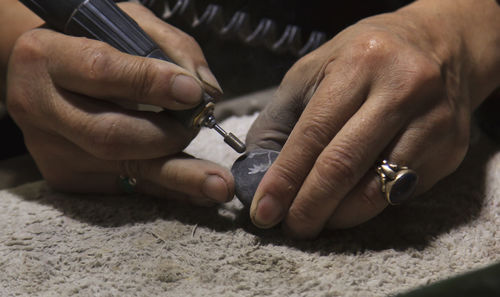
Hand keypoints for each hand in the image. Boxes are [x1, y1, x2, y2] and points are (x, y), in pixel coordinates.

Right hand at [6, 2, 232, 204]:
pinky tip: (200, 192)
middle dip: (167, 135)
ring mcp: (52, 149)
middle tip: (199, 125)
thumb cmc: (93, 43)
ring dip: (179, 177)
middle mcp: (40, 108)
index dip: (150, 83)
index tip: (193, 93)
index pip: (101, 72)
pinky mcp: (66, 176)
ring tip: (220, 186)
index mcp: (46, 57)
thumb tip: (207, 89)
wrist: (46, 75)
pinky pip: (127, 185)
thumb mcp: (125, 24)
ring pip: (124, 167)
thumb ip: (169, 46)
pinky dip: (169, 188)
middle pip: (110, 134)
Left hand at [246, 0, 499, 237]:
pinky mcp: (451, 149)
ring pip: (377, 190)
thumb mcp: (315, 69)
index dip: (285, 178)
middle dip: (309, 206)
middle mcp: (403, 89)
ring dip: (338, 215)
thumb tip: (259, 170)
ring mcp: (433, 121)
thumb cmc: (365, 59)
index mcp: (360, 64)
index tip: (265, 210)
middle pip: (344, 166)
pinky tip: (350, 202)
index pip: (314, 133)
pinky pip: (401, 192)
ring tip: (316, 219)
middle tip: (290, 226)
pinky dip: (368, 205)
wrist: (440, 45)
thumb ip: (282, 116)